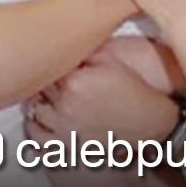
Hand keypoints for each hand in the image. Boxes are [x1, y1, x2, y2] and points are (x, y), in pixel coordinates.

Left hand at [24, 54, 177, 145]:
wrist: (151, 121)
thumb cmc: (134, 89)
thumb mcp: (111, 58)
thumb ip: (83, 48)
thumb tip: (61, 39)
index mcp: (74, 81)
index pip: (45, 65)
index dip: (48, 59)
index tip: (49, 55)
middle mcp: (66, 106)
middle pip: (38, 87)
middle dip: (42, 78)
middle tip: (47, 72)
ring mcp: (65, 129)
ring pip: (34, 111)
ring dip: (38, 100)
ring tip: (47, 93)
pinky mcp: (69, 146)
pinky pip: (38, 138)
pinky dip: (35, 127)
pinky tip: (41, 117)